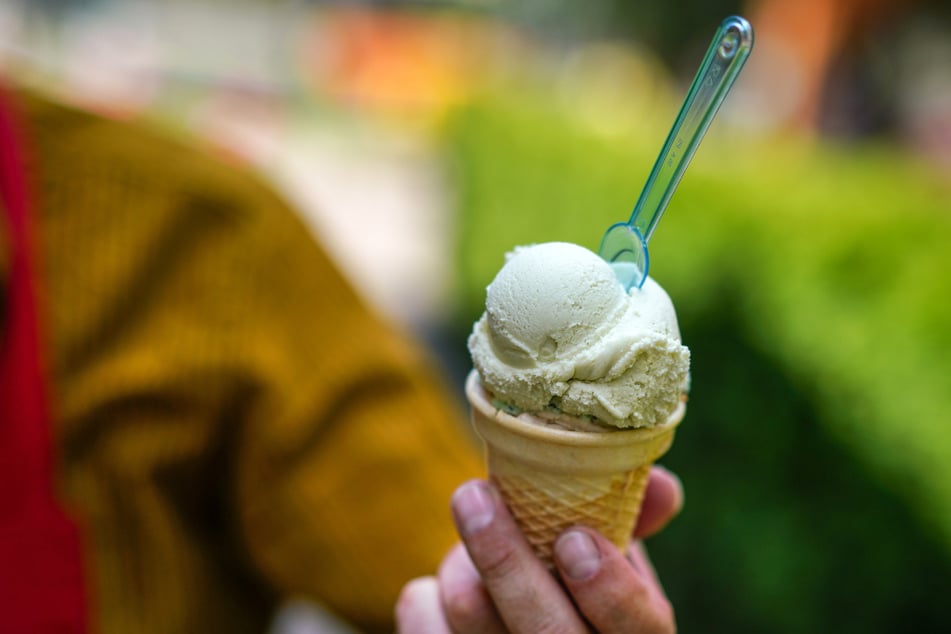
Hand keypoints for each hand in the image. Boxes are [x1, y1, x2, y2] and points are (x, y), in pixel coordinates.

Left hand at [396, 466, 681, 632]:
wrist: (517, 631)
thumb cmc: (571, 593)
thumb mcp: (612, 563)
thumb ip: (628, 522)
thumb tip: (661, 485)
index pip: (638, 629)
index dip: (612, 590)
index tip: (574, 538)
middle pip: (546, 631)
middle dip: (504, 559)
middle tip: (472, 493)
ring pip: (474, 624)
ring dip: (459, 566)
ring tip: (467, 536)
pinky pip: (426, 632)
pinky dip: (424, 599)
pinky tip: (435, 587)